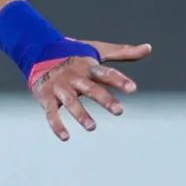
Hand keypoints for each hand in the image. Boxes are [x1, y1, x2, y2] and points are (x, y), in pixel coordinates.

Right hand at [29, 43, 149, 141]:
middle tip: (119, 111)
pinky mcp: (45, 95)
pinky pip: (50, 112)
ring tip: (92, 127)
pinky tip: (65, 137)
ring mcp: (59, 86)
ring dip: (81, 114)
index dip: (119, 80)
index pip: (105, 73)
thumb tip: (149, 48)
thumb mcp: (97, 50)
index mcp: (87, 65)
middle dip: (104, 99)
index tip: (132, 89)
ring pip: (70, 102)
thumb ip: (123, 52)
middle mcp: (74, 76)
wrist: (37, 48)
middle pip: (90, 89)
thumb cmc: (73, 53)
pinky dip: (56, 124)